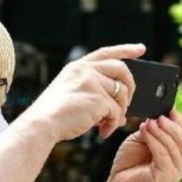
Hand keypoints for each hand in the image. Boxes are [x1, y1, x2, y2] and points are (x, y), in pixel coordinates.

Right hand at [20, 44, 143, 141]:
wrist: (41, 125)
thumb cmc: (55, 115)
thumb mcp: (71, 94)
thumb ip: (93, 92)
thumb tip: (120, 109)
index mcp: (78, 67)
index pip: (107, 53)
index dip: (125, 50)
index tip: (141, 49)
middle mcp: (86, 70)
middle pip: (122, 70)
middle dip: (130, 87)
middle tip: (128, 103)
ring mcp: (92, 83)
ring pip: (122, 94)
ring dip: (120, 111)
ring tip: (111, 124)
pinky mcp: (98, 99)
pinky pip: (116, 112)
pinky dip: (113, 124)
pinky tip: (103, 132)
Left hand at [100, 110, 181, 181]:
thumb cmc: (128, 165)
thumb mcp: (141, 141)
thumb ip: (152, 131)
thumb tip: (158, 117)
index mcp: (177, 154)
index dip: (177, 120)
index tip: (169, 107)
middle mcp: (181, 164)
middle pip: (181, 139)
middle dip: (169, 125)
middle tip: (156, 116)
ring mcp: (175, 172)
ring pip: (173, 146)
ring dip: (160, 131)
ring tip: (147, 123)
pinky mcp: (166, 177)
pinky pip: (163, 154)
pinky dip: (154, 140)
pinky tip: (144, 131)